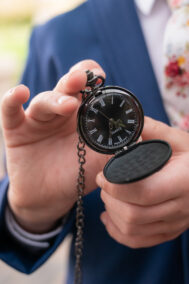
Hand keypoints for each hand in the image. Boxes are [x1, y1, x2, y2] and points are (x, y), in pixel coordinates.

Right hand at [1, 60, 107, 232]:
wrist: (50, 197)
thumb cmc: (76, 175)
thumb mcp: (100, 162)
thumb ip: (118, 148)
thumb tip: (141, 137)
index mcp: (82, 116)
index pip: (86, 89)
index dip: (93, 80)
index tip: (102, 78)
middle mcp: (60, 113)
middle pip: (66, 88)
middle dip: (74, 82)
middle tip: (83, 80)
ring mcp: (38, 120)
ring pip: (44, 100)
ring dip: (55, 100)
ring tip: (68, 105)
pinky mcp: (17, 130)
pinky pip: (10, 111)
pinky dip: (12, 100)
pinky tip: (20, 93)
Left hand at [96, 116, 188, 247]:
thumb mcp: (177, 139)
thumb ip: (151, 130)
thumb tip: (125, 125)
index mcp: (182, 181)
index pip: (144, 192)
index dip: (116, 186)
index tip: (103, 175)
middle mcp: (179, 207)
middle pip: (134, 215)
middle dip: (110, 199)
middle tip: (104, 184)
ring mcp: (174, 223)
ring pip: (132, 230)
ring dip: (112, 214)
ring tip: (108, 197)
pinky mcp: (168, 231)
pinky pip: (138, 241)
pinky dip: (118, 232)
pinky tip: (109, 218)